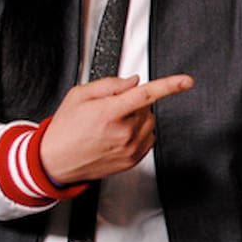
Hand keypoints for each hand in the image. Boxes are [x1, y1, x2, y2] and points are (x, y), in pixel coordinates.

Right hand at [39, 74, 193, 183]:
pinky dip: (138, 133)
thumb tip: (133, 81)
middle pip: (146, 107)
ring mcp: (129, 148)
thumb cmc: (65, 129)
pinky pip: (148, 138)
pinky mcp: (133, 160)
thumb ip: (109, 84)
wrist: (54, 161)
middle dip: (132, 104)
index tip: (186, 81)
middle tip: (109, 110)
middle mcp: (123, 132)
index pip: (146, 95)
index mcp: (109, 113)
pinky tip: (117, 136)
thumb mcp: (79, 95)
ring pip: (149, 123)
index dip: (169, 86)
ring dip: (137, 119)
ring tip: (111, 125)